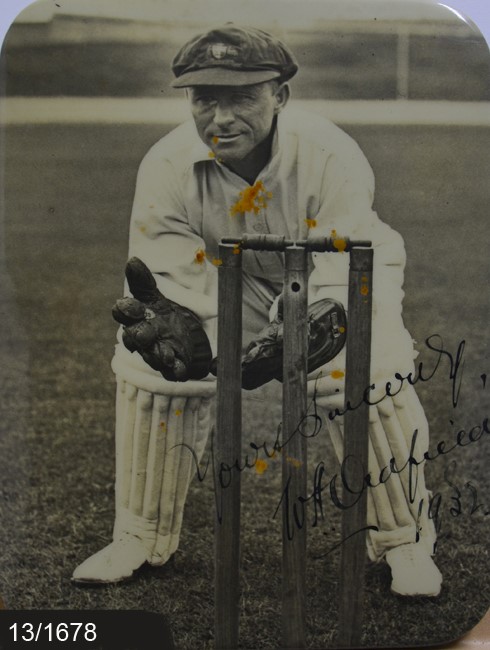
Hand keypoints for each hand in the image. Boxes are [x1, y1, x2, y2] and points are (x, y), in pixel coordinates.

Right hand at [112, 257, 211, 381]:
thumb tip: (133, 260)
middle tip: (144, 333)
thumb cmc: (161, 314)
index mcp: (136, 317)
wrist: (183, 334)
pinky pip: (172, 371)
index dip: (126, 310)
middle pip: (136, 337)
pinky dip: (175, 371)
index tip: (129, 304)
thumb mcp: (154, 296)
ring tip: (167, 356)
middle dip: (140, 336)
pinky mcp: (173, 366)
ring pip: (153, 356)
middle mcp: (143, 337)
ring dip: (158, 356)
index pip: (125, 313)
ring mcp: (157, 352)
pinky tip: (180, 370)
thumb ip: (142, 281)